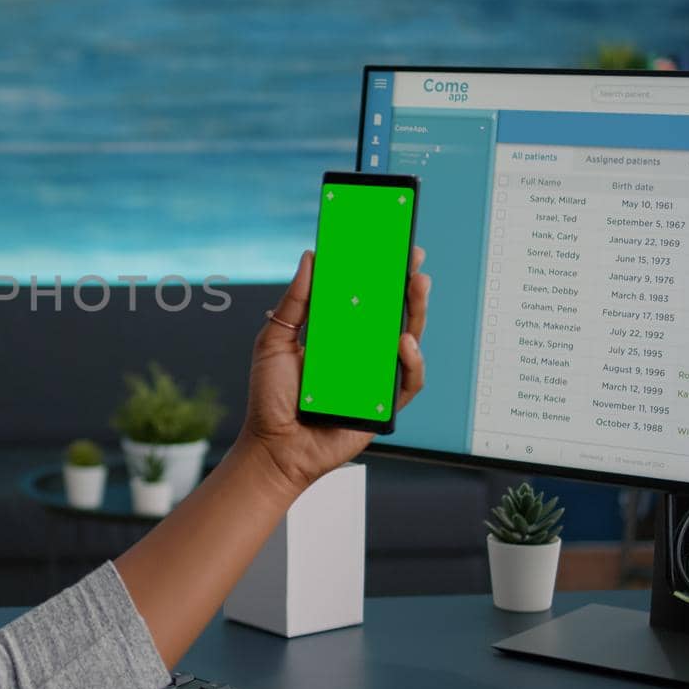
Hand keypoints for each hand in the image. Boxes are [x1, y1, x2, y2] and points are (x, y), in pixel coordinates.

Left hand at [237, 247, 430, 496]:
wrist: (273, 445)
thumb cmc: (271, 397)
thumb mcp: (275, 340)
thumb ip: (295, 302)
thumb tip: (311, 258)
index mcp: (338, 335)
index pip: (365, 297)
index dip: (379, 272)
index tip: (389, 243)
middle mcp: (361, 353)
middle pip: (393, 314)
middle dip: (407, 283)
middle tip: (412, 256)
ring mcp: (375, 378)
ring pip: (409, 341)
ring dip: (416, 312)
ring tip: (416, 285)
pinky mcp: (384, 405)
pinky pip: (408, 381)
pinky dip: (411, 361)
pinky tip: (403, 343)